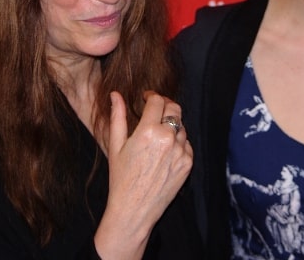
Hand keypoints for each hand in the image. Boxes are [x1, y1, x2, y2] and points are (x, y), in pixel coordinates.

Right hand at [94, 90, 192, 258]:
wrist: (134, 209)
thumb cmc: (121, 178)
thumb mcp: (115, 145)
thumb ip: (118, 116)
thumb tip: (115, 95)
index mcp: (148, 131)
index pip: (158, 101)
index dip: (152, 96)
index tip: (147, 98)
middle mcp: (167, 138)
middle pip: (174, 108)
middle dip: (165, 105)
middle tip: (156, 109)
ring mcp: (180, 151)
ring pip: (181, 126)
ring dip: (172, 125)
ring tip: (158, 135)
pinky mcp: (188, 163)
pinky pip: (187, 143)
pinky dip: (178, 142)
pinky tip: (165, 151)